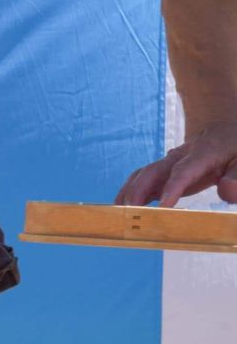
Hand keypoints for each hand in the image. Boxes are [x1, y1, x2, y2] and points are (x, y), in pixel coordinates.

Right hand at [116, 123, 236, 206]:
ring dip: (130, 192)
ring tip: (119, 212)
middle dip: (139, 190)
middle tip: (130, 211)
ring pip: (145, 173)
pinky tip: (123, 207)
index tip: (163, 207)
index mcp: (204, 152)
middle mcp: (182, 155)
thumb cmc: (236, 149)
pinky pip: (144, 178)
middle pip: (155, 170)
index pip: (184, 171)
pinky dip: (131, 191)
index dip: (171, 188)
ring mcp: (171, 161)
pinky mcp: (166, 170)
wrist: (228, 132)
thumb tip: (226, 191)